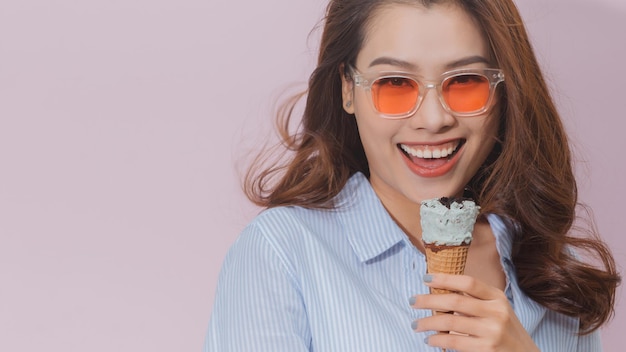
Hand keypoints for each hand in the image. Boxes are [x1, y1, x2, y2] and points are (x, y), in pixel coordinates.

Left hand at [409, 273, 539, 351]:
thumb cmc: (506, 332)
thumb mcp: (498, 310)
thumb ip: (476, 300)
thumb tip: (441, 290)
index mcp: (498, 298)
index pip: (469, 282)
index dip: (445, 278)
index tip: (426, 279)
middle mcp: (497, 312)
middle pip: (455, 300)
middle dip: (428, 300)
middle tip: (412, 301)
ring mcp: (492, 331)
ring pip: (450, 322)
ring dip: (428, 323)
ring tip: (416, 325)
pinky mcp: (486, 349)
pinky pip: (454, 341)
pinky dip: (438, 339)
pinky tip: (430, 339)